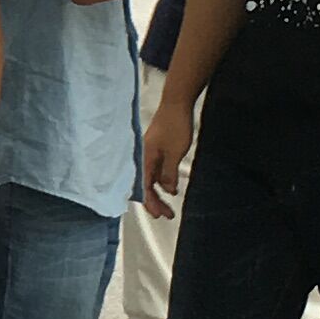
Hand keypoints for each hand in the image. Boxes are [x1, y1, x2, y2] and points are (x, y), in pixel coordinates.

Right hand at [137, 93, 197, 218]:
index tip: (159, 215)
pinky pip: (154, 170)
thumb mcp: (175, 153)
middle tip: (167, 214)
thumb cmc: (174, 125)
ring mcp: (149, 152)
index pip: (144, 187)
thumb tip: (168, 189)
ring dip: (158, 192)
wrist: (176, 103)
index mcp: (144, 159)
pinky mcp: (155, 148)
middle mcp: (143, 157)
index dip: (151, 203)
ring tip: (168, 204)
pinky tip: (169, 186)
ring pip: (149, 178)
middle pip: (144, 185)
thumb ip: (169, 173)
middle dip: (154, 201)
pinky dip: (160, 180)